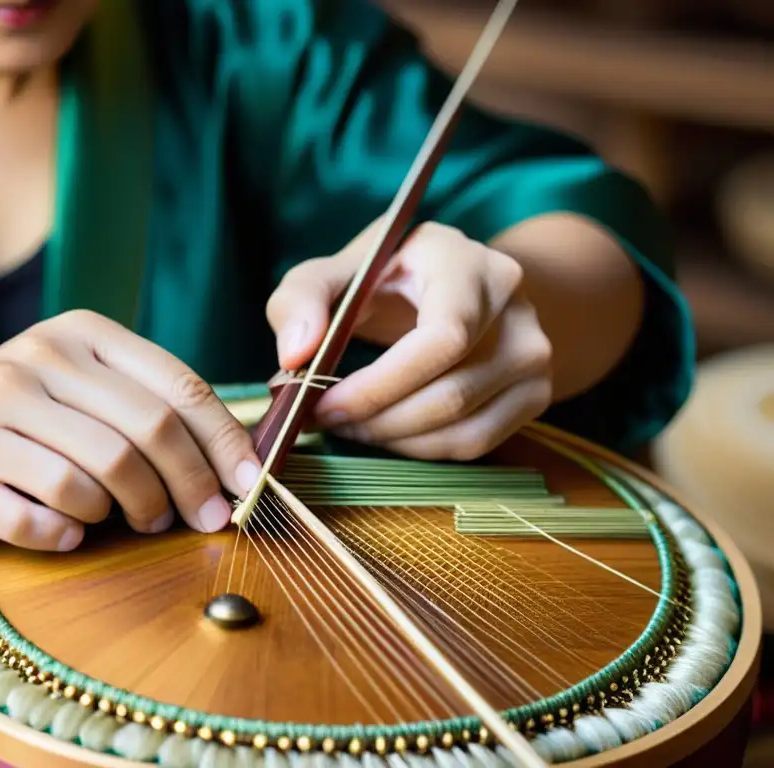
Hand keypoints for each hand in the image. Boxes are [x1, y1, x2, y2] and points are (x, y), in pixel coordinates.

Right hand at [0, 311, 260, 549]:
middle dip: (190, 487)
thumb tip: (235, 463)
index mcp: (79, 334)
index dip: (225, 443)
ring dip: (129, 512)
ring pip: (96, 478)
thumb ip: (150, 405)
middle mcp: (33, 363)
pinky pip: (40, 519)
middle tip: (203, 520)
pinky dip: (67, 534)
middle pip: (147, 432)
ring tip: (132, 520)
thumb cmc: (21, 417)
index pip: (178, 387)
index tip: (250, 486)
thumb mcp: (82, 386)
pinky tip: (69, 531)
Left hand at [266, 220, 552, 460]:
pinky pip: (477, 443)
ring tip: (349, 425)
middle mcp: (516, 308)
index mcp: (468, 264)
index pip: (444, 338)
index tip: (323, 404)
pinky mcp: (536, 394)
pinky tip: (386, 431)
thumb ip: (301, 300)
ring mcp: (534, 355)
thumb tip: (295, 355)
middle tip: (325, 421)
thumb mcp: (335, 272)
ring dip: (394, 441)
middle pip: (451, 393)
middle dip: (377, 420)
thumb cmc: (386, 278)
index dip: (381, 384)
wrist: (458, 286)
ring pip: (464, 427)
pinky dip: (422, 450)